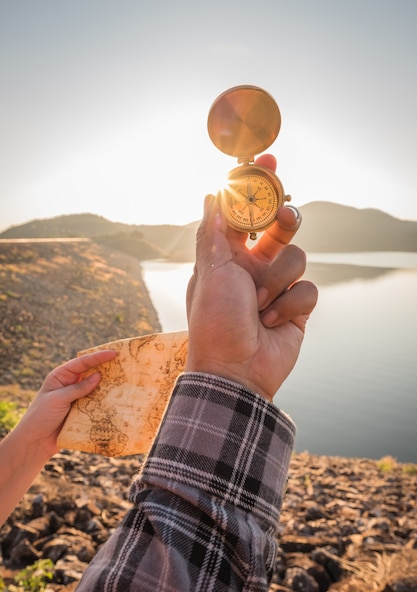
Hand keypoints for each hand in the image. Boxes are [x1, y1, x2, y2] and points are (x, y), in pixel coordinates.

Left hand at [15, 350, 116, 456]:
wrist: (35, 442)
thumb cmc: (41, 417)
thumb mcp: (58, 399)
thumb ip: (78, 388)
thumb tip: (99, 375)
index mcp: (61, 376)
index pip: (81, 362)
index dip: (98, 356)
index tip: (113, 353)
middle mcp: (70, 384)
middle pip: (91, 373)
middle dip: (106, 368)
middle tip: (123, 363)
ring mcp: (77, 398)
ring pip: (96, 388)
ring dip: (108, 386)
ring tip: (125, 380)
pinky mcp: (82, 412)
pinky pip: (96, 404)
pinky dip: (106, 401)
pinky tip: (118, 400)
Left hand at [185, 155, 317, 400]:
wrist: (235, 372)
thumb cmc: (215, 322)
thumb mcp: (209, 272)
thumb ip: (213, 232)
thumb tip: (210, 193)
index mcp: (228, 256)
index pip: (245, 212)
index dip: (256, 186)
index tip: (267, 160)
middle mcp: (253, 267)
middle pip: (279, 226)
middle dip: (284, 219)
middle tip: (284, 215)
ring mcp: (277, 286)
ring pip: (297, 256)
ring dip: (277, 282)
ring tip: (258, 305)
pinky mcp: (297, 307)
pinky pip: (307, 288)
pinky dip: (290, 305)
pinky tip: (272, 322)